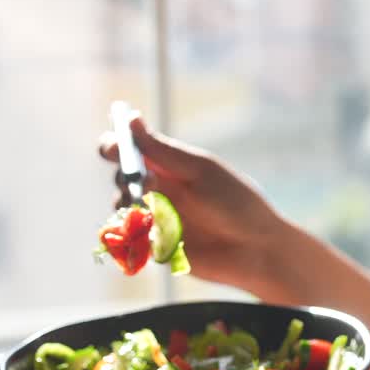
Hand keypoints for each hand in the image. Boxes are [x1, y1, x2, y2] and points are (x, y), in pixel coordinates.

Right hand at [99, 114, 283, 290]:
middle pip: (121, 175)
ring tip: (154, 212)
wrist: (256, 250)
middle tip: (144, 185)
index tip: (114, 148)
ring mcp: (155, 217)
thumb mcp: (200, 172)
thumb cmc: (235, 204)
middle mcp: (158, 188)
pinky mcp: (154, 246)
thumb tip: (132, 119)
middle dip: (125, 177)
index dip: (114, 144)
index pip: (129, 147)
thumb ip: (163, 151)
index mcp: (168, 164)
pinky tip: (155, 235)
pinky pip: (130, 238)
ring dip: (129, 206)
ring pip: (121, 207)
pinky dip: (133, 234)